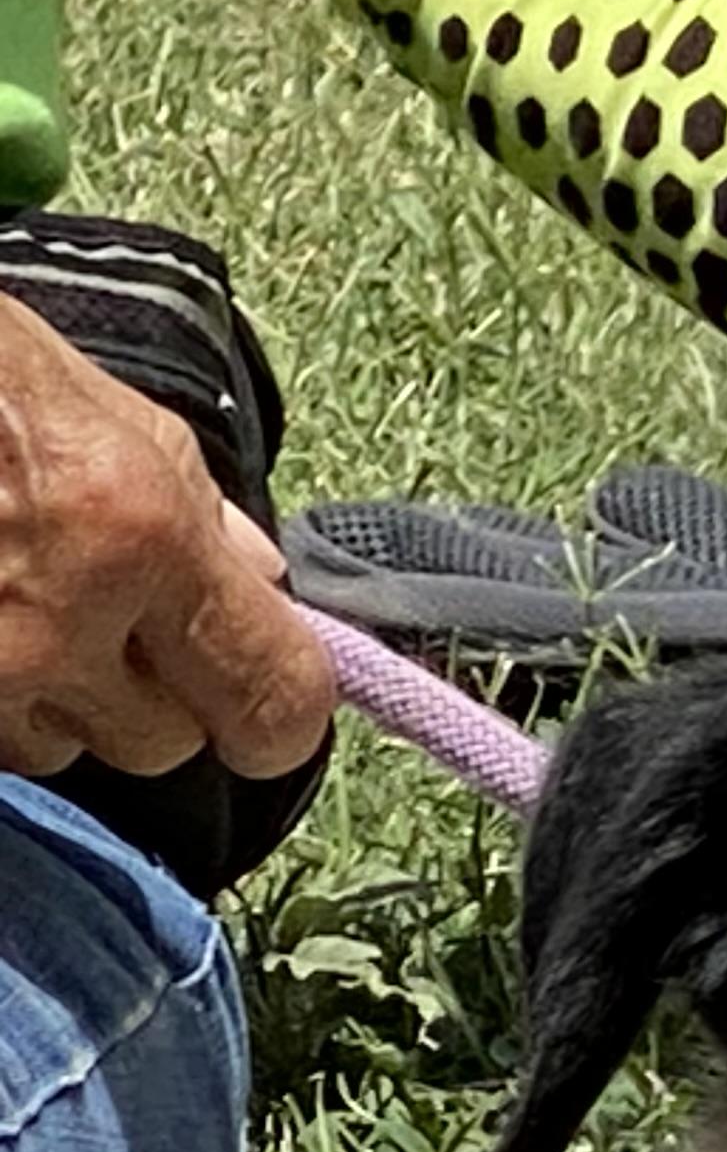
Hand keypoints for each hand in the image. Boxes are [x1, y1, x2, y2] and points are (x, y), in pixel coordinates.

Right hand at [0, 294, 330, 779]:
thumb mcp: (93, 403)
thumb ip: (195, 504)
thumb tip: (263, 584)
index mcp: (136, 536)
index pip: (273, 700)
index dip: (276, 717)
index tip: (264, 713)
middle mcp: (59, 625)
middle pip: (164, 742)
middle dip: (150, 695)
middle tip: (103, 618)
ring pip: (62, 748)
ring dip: (53, 700)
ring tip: (11, 604)